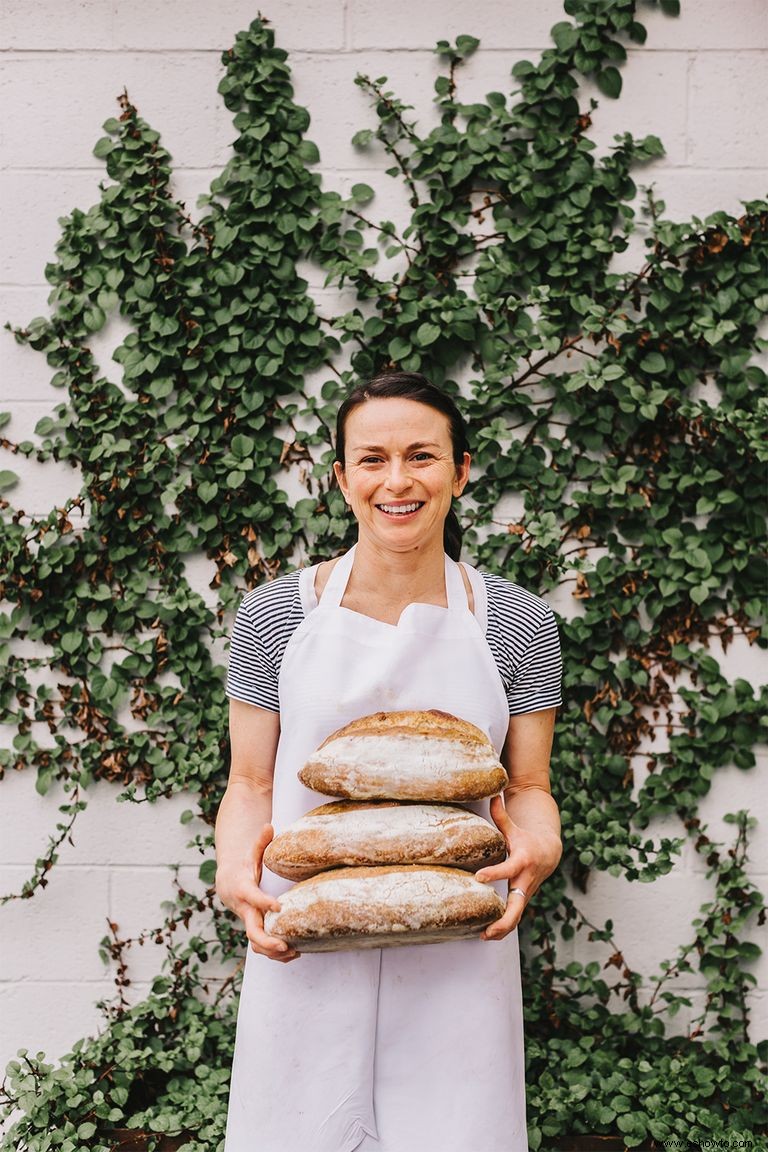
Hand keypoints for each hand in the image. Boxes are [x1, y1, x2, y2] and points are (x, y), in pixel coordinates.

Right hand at [215, 823, 300, 962]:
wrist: (228, 882)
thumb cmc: (244, 866)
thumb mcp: (251, 854)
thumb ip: (261, 843)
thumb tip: (268, 826)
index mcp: (243, 890)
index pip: (252, 898)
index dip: (264, 903)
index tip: (279, 906)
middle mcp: (244, 909)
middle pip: (252, 931)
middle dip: (268, 940)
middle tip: (285, 945)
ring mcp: (248, 921)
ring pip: (256, 943)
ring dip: (273, 952)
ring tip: (294, 952)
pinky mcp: (253, 928)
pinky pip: (261, 945)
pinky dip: (274, 953)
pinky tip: (292, 953)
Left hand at [475, 794, 561, 941]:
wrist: (549, 852)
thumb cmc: (526, 839)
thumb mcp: (514, 828)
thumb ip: (501, 816)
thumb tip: (492, 794)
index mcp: (522, 861)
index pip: (508, 869)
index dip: (494, 873)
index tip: (478, 878)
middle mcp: (525, 881)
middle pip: (516, 906)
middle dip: (503, 920)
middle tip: (486, 930)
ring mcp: (525, 894)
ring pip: (516, 917)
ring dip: (501, 929)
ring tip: (483, 935)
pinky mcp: (523, 900)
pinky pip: (514, 917)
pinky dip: (503, 926)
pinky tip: (487, 933)